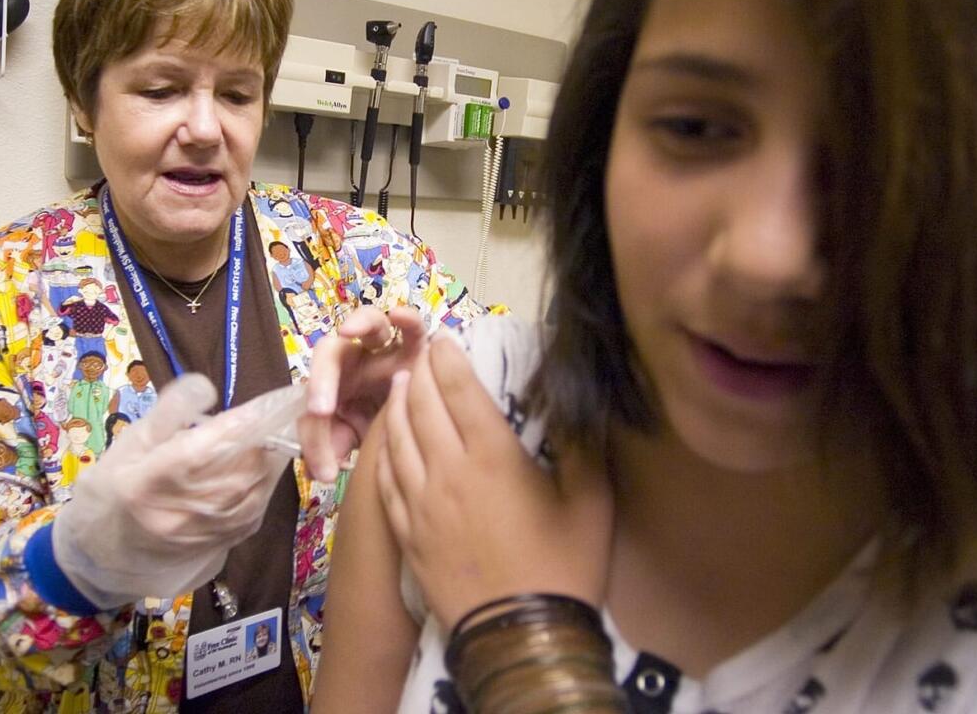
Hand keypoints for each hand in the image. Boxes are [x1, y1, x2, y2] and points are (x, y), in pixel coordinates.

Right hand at [52, 374, 291, 606]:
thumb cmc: (118, 484)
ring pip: (258, 485)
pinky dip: (268, 474)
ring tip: (273, 427)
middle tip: (275, 409)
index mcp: (144, 485)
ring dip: (272, 453)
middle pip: (239, 470)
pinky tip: (265, 456)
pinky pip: (262, 500)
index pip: (199, 452)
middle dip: (265, 435)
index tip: (263, 402)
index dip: (237, 426)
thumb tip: (205, 387)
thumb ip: (168, 412)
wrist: (113, 548)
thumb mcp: (131, 441)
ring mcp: (208, 533)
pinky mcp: (229, 540)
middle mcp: (180, 515)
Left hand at [300, 306, 425, 480]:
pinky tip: (401, 317)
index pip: (312, 391)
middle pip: (332, 350)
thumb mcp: (346, 439)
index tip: (318, 419)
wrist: (409, 427)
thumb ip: (329, 448)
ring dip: (362, 324)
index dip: (313, 400)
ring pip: (373, 324)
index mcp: (333, 380)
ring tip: (350, 330)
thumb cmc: (373, 424)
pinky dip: (408, 320)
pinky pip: (415, 331)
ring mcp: (387, 351)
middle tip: (321, 410)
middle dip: (323, 376)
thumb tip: (324, 471)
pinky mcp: (419, 352)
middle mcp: (357, 360)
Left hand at [376, 336, 613, 629]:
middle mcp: (449, 472)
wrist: (519, 638)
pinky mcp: (407, 534)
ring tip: (402, 387)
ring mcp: (421, 504)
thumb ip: (583, 447)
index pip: (462, 392)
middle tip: (423, 356)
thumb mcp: (591, 503)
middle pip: (424, 408)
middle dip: (422, 374)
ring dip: (398, 407)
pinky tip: (387, 443)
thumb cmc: (564, 568)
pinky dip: (384, 453)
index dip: (451, 359)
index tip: (446, 339)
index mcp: (494, 458)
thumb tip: (576, 404)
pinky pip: (386, 481)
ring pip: (398, 440)